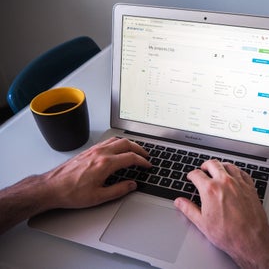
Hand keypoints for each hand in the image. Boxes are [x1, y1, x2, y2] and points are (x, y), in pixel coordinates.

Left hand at [0, 137, 151, 233]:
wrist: (51, 187)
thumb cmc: (71, 193)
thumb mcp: (99, 197)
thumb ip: (119, 190)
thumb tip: (132, 185)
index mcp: (105, 164)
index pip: (130, 158)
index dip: (143, 161)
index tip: (148, 165)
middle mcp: (100, 153)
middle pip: (126, 144)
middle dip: (139, 149)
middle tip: (146, 156)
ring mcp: (93, 150)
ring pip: (116, 140)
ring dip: (129, 144)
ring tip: (135, 150)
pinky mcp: (88, 151)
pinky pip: (107, 141)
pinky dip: (117, 143)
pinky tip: (117, 149)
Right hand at [174, 159, 268, 268]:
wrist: (251, 238)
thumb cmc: (228, 233)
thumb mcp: (202, 223)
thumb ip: (189, 209)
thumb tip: (180, 202)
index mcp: (210, 190)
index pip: (197, 174)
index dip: (191, 175)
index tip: (191, 177)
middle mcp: (225, 182)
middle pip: (212, 164)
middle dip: (205, 165)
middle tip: (202, 169)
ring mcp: (239, 183)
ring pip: (228, 165)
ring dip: (220, 166)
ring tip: (217, 169)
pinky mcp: (250, 187)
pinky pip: (242, 172)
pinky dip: (236, 171)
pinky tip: (234, 175)